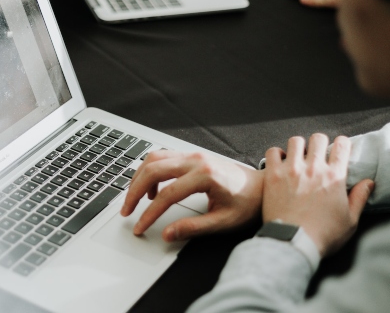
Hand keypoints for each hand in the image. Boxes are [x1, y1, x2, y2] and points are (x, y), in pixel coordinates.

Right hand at [120, 150, 263, 241]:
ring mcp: (193, 154)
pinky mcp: (191, 155)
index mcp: (205, 175)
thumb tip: (168, 234)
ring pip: (153, 159)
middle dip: (134, 192)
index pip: (167, 195)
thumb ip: (193, 228)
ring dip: (139, 178)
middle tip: (127, 211)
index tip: (140, 227)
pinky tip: (152, 189)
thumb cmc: (247, 203)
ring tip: (134, 200)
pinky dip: (150, 171)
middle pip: (153, 170)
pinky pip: (162, 157)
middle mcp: (196, 160)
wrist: (262, 187)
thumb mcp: (222, 221)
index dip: (149, 214)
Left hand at [262, 134, 373, 255]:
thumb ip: (360, 198)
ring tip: (298, 156)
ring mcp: (291, 170)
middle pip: (318, 138)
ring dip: (299, 146)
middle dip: (320, 143)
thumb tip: (369, 182)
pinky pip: (273, 152)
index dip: (342, 144)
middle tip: (318, 153)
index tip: (340, 149)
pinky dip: (277, 154)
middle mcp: (314, 168)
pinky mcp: (273, 175)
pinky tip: (280, 162)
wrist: (293, 242)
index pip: (342, 145)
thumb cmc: (322, 235)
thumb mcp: (350, 220)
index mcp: (335, 177)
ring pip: (296, 141)